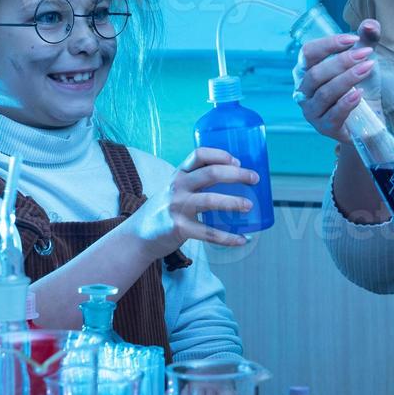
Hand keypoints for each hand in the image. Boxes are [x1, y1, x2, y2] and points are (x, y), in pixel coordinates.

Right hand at [128, 147, 257, 257]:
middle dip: (237, 174)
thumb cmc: (165, 210)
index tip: (237, 160)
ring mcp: (177, 207)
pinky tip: (242, 239)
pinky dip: (228, 237)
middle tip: (254, 179)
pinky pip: (209, 233)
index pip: (199, 155)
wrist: (138, 236)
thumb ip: (196, 182)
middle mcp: (177, 187)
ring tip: (249, 206)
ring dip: (234, 202)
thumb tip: (232, 177)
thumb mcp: (175, 190)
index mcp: (179, 174)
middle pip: (211, 173)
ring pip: (211, 201)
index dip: (220, 155)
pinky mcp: (179, 228)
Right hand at [293, 18, 380, 143]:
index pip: (308, 53)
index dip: (328, 44)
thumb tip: (371, 25)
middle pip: (316, 73)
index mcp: (307, 71)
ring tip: (367, 69)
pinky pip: (333, 115)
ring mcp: (313, 111)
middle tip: (366, 54)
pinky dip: (346, 103)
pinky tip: (359, 94)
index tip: (354, 38)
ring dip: (347, 79)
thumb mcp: (363, 61)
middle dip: (341, 61)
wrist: (368, 122)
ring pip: (325, 93)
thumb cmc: (360, 88)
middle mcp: (304, 91)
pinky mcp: (325, 128)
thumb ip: (367, 40)